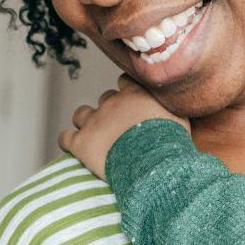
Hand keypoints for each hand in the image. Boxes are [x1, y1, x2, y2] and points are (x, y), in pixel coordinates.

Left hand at [58, 76, 188, 179]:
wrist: (153, 162)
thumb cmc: (171, 143)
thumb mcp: (179, 118)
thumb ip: (170, 108)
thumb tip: (173, 110)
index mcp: (136, 93)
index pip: (125, 82)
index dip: (126, 93)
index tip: (131, 105)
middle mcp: (112, 102)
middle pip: (105, 99)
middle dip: (110, 111)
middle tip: (119, 130)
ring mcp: (94, 121)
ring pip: (81, 114)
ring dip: (86, 122)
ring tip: (94, 138)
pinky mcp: (81, 142)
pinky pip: (65, 137)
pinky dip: (68, 142)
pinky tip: (74, 149)